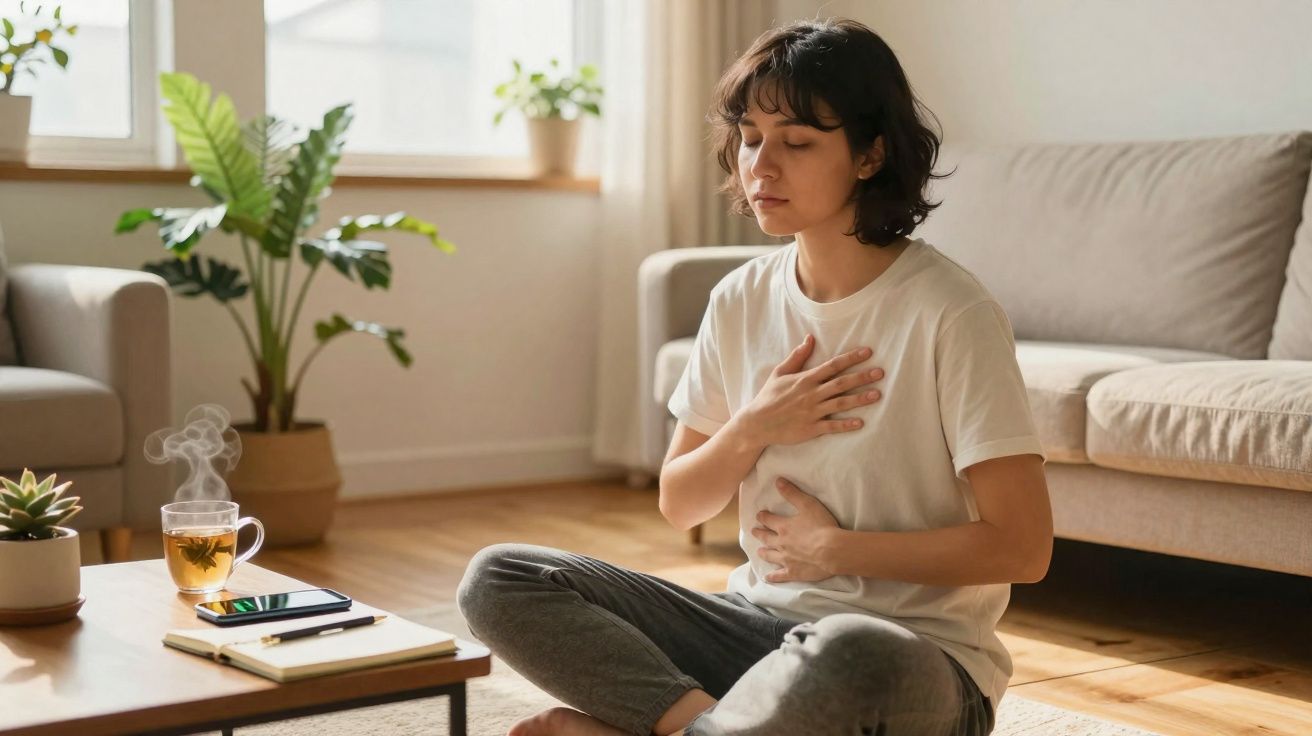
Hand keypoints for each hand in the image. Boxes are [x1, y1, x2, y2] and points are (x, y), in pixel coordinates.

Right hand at [736, 335, 884, 447]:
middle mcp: (811, 394)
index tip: (868, 352)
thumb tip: (810, 338)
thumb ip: (797, 356)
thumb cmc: (768, 396)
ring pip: (840, 403)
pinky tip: (860, 423)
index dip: (851, 358)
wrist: (757, 423)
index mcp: (806, 379)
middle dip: (862, 376)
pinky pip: (831, 426)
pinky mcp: (810, 428)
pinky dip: (845, 425)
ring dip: (859, 399)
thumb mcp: (780, 372)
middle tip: (881, 372)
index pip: (833, 365)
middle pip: (841, 383)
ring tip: (877, 395)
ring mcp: (812, 411)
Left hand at [751, 477, 840, 582]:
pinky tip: (767, 578)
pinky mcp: (793, 572)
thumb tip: (778, 481)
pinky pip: (780, 576)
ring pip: (770, 556)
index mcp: (784, 527)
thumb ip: (792, 493)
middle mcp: (781, 543)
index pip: (769, 520)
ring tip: (759, 552)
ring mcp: (786, 559)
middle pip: (767, 538)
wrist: (831, 550)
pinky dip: (773, 577)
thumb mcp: (807, 504)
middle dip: (760, 533)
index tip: (759, 515)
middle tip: (754, 531)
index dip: (763, 516)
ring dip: (764, 552)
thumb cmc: (822, 525)